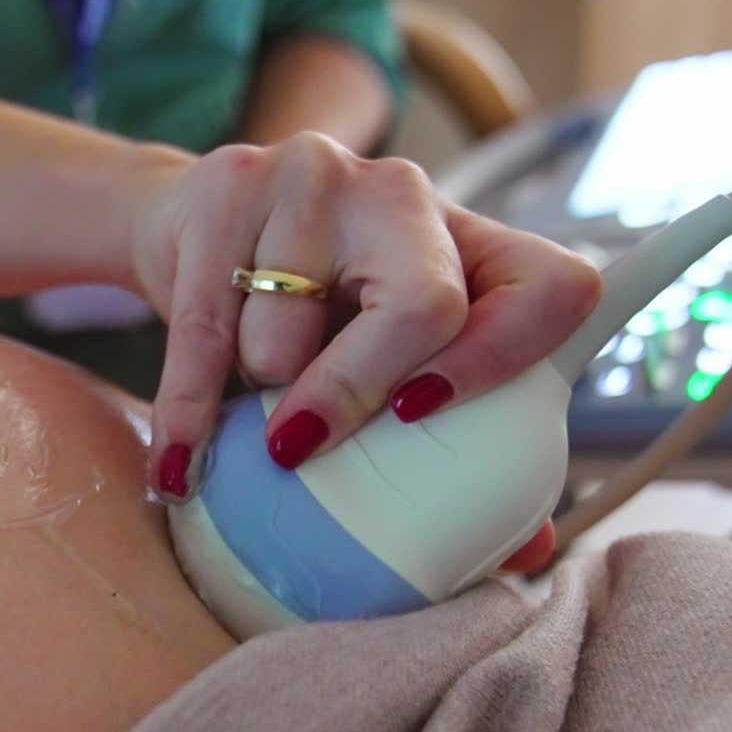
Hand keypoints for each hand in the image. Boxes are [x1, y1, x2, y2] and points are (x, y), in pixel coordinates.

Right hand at [132, 134, 600, 506]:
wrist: (194, 222)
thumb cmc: (308, 307)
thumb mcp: (381, 350)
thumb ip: (456, 434)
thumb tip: (525, 552)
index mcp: (464, 242)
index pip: (550, 287)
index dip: (509, 360)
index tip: (424, 412)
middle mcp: (400, 195)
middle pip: (423, 309)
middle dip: (354, 393)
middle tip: (303, 445)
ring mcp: (315, 178)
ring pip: (289, 327)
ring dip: (259, 383)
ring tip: (246, 385)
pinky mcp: (229, 188)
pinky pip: (206, 332)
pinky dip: (190, 415)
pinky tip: (180, 466)